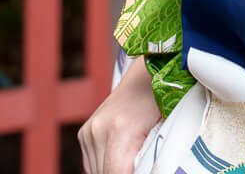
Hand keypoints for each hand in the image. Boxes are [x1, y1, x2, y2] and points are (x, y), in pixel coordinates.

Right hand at [80, 57, 160, 173]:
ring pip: (96, 171)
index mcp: (120, 130)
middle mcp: (99, 130)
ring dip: (111, 170)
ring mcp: (89, 131)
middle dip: (122, 173)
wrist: (144, 79)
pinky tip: (119, 155)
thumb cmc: (158, 104)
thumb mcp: (160, 132)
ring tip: (129, 159)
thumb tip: (144, 171)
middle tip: (138, 166)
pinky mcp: (84, 133)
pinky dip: (104, 165)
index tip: (140, 170)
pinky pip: (91, 163)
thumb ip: (146, 160)